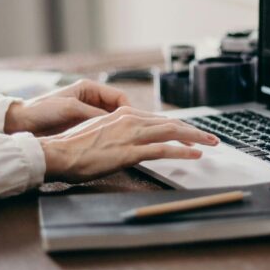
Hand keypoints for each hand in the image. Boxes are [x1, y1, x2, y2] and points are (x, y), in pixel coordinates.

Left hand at [4, 79, 130, 135]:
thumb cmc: (42, 110)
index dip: (128, 109)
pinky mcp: (81, 126)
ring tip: (122, 141)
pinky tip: (109, 145)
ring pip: (110, 121)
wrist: (21, 123)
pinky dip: (106, 136)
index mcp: (89, 88)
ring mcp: (86, 114)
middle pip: (117, 110)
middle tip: (131, 134)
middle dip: (125, 121)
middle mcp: (90, 100)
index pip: (119, 97)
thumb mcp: (70, 108)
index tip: (132, 122)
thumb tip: (114, 121)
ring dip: (116, 130)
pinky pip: (100, 130)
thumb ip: (93, 113)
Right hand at [39, 107, 218, 182]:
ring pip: (172, 132)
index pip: (158, 119)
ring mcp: (131, 135)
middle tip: (211, 137)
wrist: (58, 152)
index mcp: (122, 115)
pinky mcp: (130, 152)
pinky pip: (163, 150)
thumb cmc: (73, 147)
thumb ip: (116, 133)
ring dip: (195, 138)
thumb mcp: (98, 132)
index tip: (191, 133)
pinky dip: (182, 152)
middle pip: (170, 123)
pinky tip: (195, 155)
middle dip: (194, 130)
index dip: (178, 126)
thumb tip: (126, 140)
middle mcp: (130, 120)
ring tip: (211, 143)